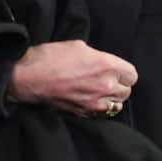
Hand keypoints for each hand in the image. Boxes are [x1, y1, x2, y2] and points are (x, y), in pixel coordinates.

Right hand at [7, 39, 137, 116]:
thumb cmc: (51, 57)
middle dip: (120, 85)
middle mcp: (106, 86)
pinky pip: (102, 114)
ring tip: (100, 91)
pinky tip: (91, 100)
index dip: (125, 72)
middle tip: (108, 80)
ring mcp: (95, 103)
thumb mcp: (79, 46)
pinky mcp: (84, 113)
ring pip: (117, 104)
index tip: (117, 70)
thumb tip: (102, 63)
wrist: (28, 77)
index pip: (132, 75)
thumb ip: (97, 56)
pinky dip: (100, 108)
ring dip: (112, 98)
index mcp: (107, 66)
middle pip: (127, 91)